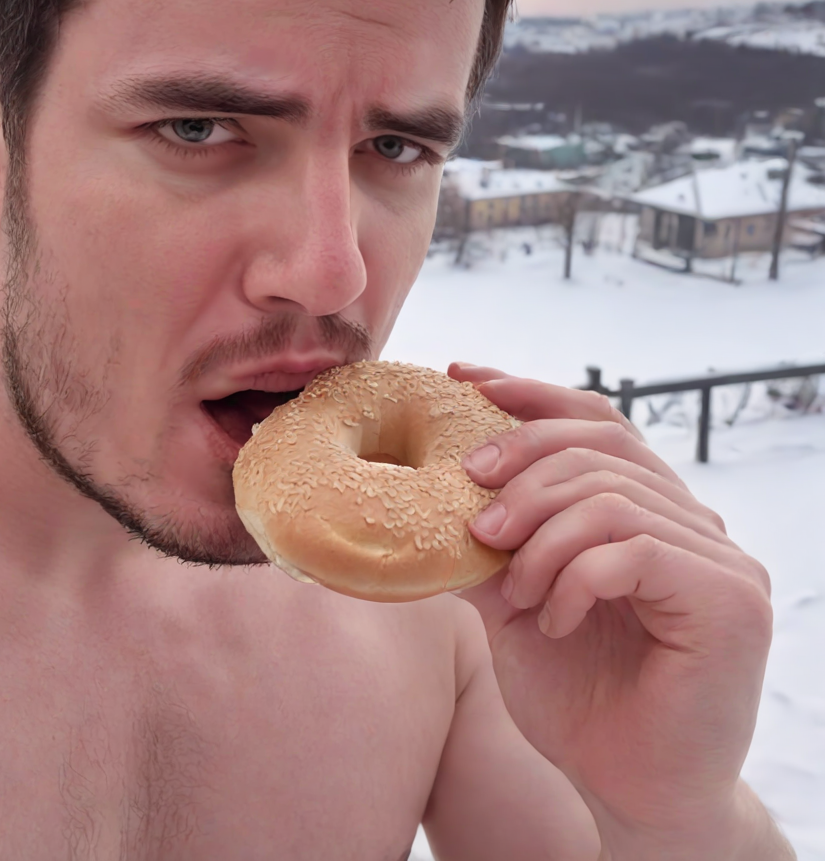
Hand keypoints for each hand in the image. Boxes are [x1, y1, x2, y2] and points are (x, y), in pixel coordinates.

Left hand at [449, 363, 779, 858]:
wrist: (629, 789)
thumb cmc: (577, 697)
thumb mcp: (515, 602)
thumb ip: (492, 543)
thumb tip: (436, 487)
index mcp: (645, 509)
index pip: (594, 422)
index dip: (529, 393)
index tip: (465, 379)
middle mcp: (691, 520)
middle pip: (599, 447)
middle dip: (523, 467)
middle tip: (477, 515)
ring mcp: (720, 556)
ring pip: (609, 498)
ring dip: (541, 541)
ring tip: (516, 592)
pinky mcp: (732, 599)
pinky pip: (632, 550)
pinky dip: (574, 578)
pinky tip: (554, 620)